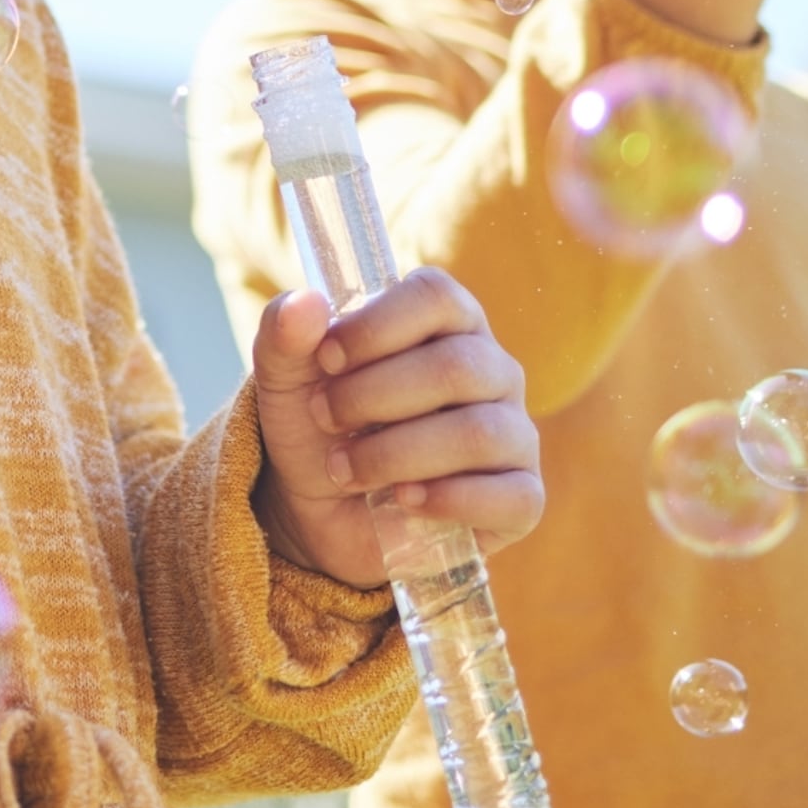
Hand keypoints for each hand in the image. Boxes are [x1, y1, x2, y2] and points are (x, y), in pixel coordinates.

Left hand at [250, 268, 542, 590]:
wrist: (326, 511)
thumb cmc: (320, 427)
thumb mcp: (285, 381)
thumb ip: (284, 335)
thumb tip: (304, 303)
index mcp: (445, 322)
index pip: (436, 296)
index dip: (376, 326)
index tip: (326, 359)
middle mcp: (492, 369)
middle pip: (456, 367)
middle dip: (372, 397)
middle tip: (325, 418)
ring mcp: (514, 433)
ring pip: (477, 433)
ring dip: (394, 454)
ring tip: (345, 469)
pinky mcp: (522, 497)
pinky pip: (511, 496)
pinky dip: (446, 500)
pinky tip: (402, 500)